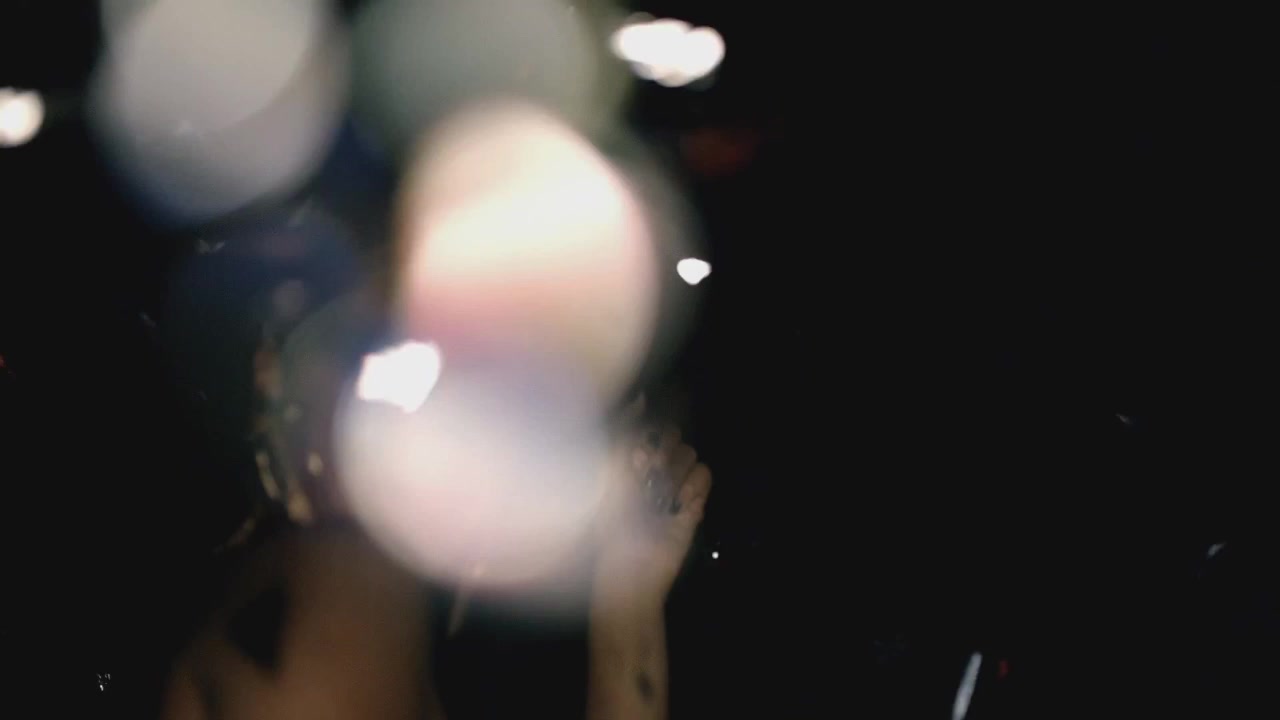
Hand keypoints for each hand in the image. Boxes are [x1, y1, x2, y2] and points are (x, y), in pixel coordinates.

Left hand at [593, 416, 712, 610]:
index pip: (645, 427)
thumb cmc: (611, 521)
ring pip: (689, 455)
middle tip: (649, 476)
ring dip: (676, 473)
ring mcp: (671, 487)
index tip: (639, 455)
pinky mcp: (691, 506)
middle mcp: (648, 470)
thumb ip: (624, 431)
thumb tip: (639, 396)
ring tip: (662, 498)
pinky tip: (680, 506)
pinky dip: (694, 489)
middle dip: (662, 453)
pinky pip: (704, 477)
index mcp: (624, 461)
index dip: (647, 435)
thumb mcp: (612, 472)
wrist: (630, 573)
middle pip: (671, 437)